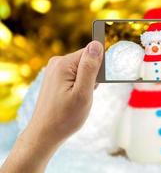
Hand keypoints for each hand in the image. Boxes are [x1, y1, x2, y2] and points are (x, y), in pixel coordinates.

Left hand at [1, 41, 102, 172]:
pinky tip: (74, 99)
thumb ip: (90, 67)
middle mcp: (57, 63)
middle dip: (92, 77)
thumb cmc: (65, 117)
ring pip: (81, 69)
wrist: (45, 134)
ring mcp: (54, 71)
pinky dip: (79, 86)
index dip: (98, 69)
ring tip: (78, 99)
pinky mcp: (54, 78)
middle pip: (86, 60)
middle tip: (85, 95)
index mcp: (63, 63)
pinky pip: (74, 75)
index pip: (90, 53)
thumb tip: (96, 44)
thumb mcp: (83, 93)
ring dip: (86, 83)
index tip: (93, 85)